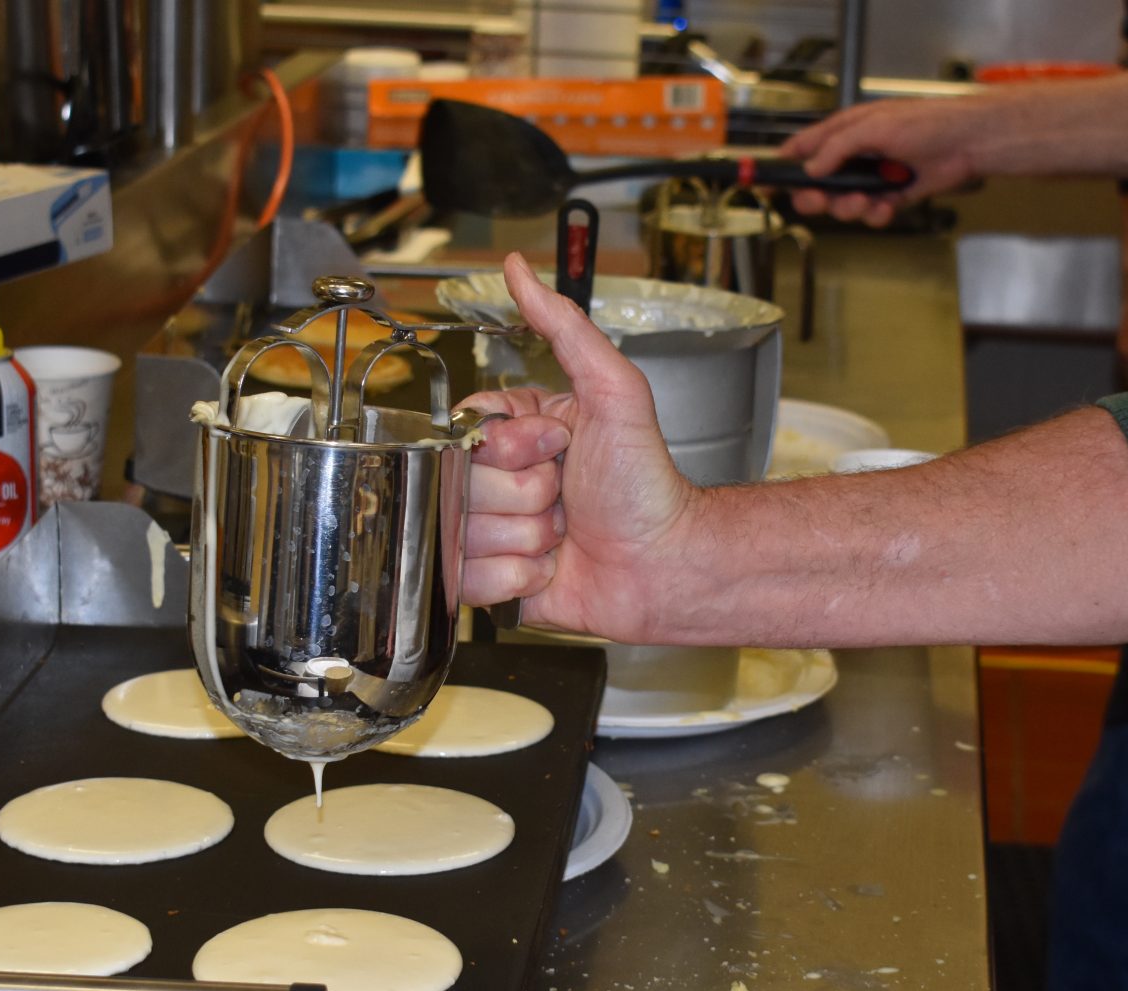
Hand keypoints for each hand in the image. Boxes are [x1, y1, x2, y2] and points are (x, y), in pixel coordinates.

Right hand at [457, 254, 698, 638]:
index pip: (466, 432)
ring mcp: (494, 533)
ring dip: (525, 538)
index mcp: (517, 434)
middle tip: (567, 497)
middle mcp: (500, 482)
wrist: (667, 562)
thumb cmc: (647, 482)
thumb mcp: (612, 391)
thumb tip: (518, 270)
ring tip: (564, 535)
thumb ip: (565, 327)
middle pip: (460, 485)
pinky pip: (468, 580)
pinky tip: (552, 569)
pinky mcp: (494, 583)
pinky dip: (517, 578)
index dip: (508, 448)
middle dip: (524, 495)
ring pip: (463, 534)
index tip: (554, 449)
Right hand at [781, 96, 1002, 224]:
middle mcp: (854, 157)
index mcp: (844, 132)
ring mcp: (872, 179)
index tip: (763, 183)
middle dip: (816, 197)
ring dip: (850, 208)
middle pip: (817, 186)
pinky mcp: (890, 197)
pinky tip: (886, 207)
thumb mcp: (872, 127)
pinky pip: (870, 214)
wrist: (965, 143)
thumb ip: (837, 147)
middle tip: (821, 201)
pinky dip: (875, 215)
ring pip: (843, 204)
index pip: (803, 150)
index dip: (782, 167)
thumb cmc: (925, 123)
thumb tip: (811, 168)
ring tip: (866, 201)